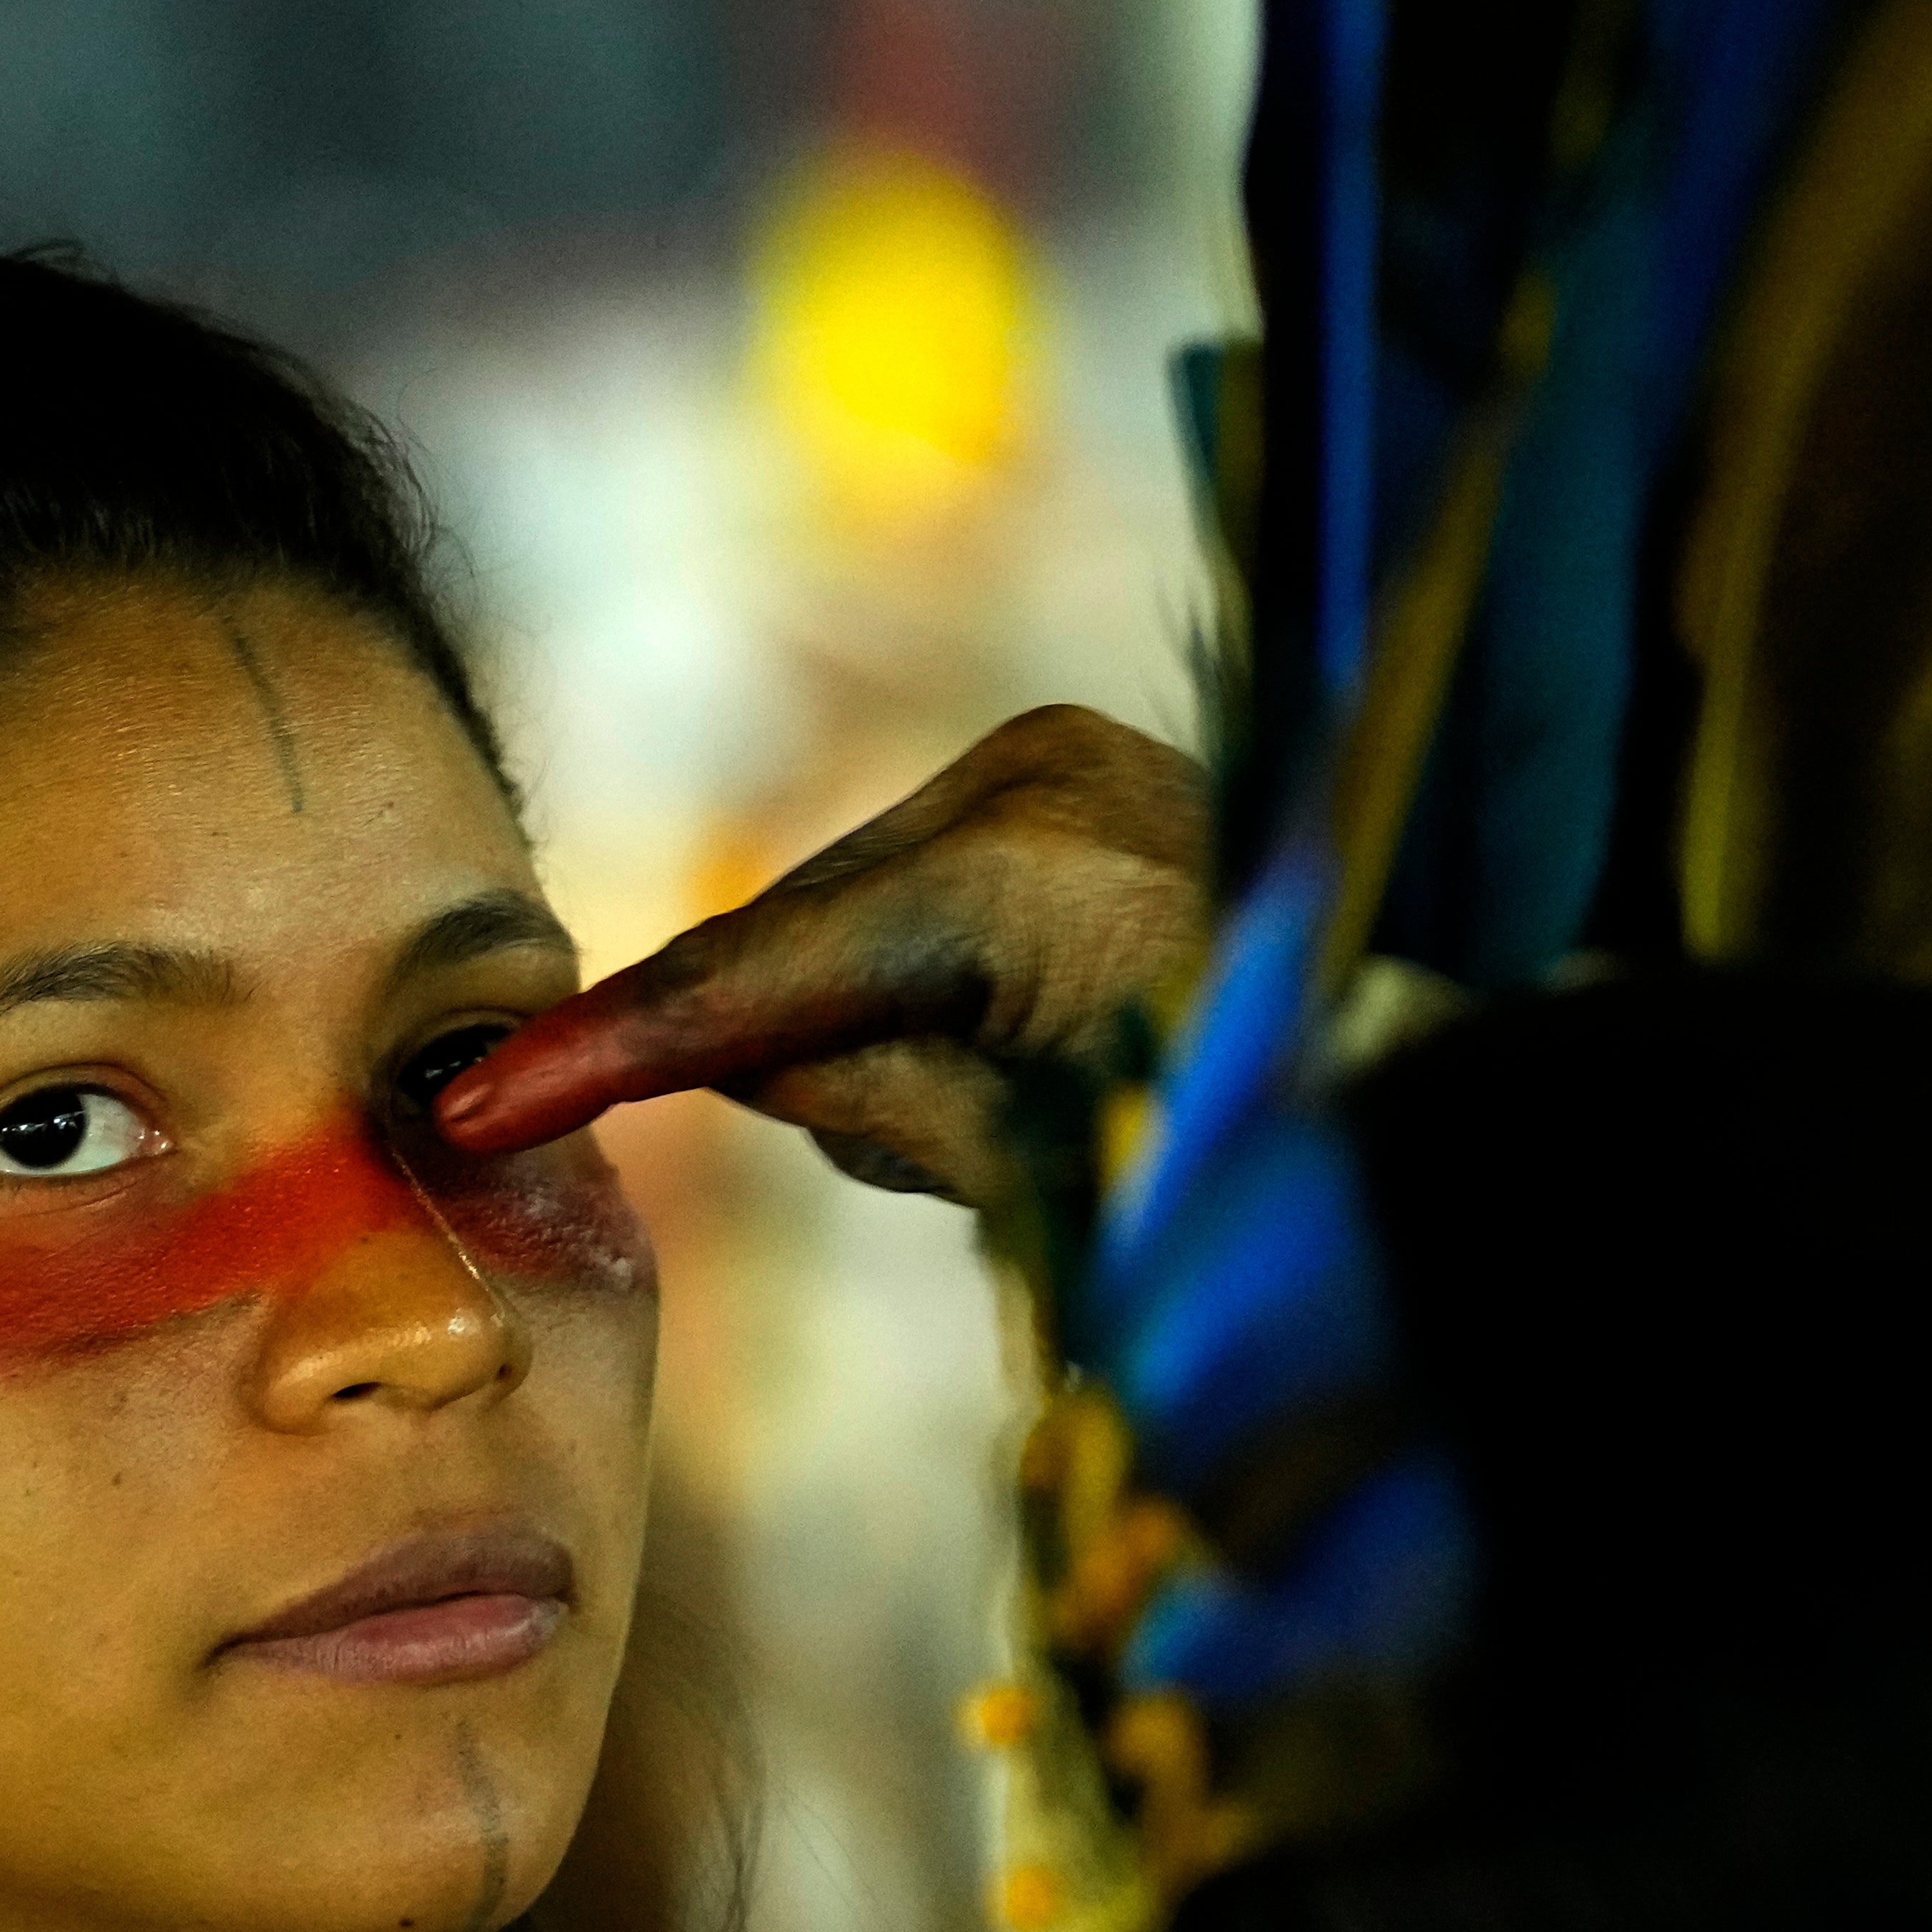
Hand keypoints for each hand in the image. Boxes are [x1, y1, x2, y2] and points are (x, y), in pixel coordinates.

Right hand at [434, 706, 1210, 1207]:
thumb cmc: (1273, 1143)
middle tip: (919, 1147)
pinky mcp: (1072, 770)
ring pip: (849, 911)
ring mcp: (1057, 758)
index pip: (762, 975)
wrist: (1449, 1055)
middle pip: (794, 933)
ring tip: (1021, 1093)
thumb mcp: (1050, 1173)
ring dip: (864, 1014)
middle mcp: (1031, 780)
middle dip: (774, 1047)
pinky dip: (917, 973)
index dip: (611, 1050)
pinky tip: (1023, 1027)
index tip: (482, 1101)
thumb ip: (876, 1110)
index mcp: (1029, 883)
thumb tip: (755, 1064)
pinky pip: (920, 888)